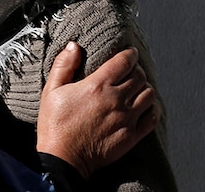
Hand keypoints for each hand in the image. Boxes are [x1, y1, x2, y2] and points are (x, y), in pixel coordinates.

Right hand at [36, 42, 158, 178]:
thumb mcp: (51, 90)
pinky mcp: (132, 135)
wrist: (64, 158)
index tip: (129, 53)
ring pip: (149, 94)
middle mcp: (116, 100)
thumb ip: (63, 65)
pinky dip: (152, 108)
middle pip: (139, 76)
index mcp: (97, 86)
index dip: (129, 54)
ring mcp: (126, 118)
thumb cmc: (55, 124)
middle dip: (136, 69)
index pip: (124, 62)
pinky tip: (144, 106)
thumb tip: (73, 46)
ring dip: (144, 87)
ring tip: (137, 87)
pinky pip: (152, 117)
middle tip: (130, 70)